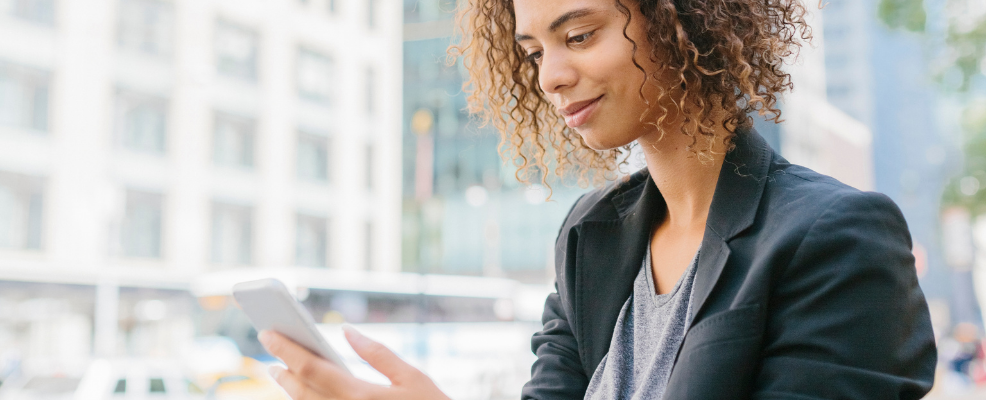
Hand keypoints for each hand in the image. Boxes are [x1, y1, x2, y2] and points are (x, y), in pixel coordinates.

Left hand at [258, 325, 450, 399]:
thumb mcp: (414, 378)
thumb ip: (378, 354)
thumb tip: (348, 331)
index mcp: (361, 396)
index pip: (312, 369)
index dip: (286, 349)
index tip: (268, 333)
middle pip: (302, 392)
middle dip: (283, 370)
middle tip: (269, 352)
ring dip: (291, 390)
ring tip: (283, 373)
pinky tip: (307, 394)